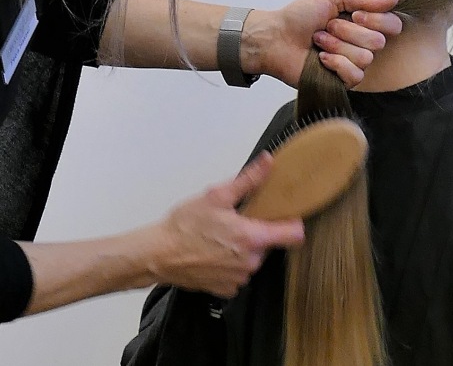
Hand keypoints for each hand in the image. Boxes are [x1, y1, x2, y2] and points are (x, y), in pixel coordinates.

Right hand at [148, 154, 303, 297]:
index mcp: (252, 238)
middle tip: (236, 222)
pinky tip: (214, 253)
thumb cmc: (184, 226)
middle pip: (270, 244)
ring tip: (221, 237)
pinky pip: (239, 274)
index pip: (294, 235)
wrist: (157, 254)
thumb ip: (248, 180)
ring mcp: (238, 279)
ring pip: (253, 259)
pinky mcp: (226, 290)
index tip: (286, 215)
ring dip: (244, 249)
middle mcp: (250, 263)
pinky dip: (231, 264)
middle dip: (258, 233)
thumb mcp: (216, 196)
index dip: (293, 223)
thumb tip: (268, 162)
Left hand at [245, 0, 401, 86]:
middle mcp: (361, 43)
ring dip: (337, 46)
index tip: (354, 15)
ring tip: (319, 41)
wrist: (276, 36)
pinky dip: (336, 64)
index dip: (377, 20)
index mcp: (362, 23)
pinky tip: (321, 59)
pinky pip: (355, 75)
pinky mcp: (342, 81)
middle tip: (327, 27)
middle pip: (378, 42)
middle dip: (348, 31)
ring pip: (365, 58)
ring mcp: (352, 64)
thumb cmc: (300, 15)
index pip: (393, 25)